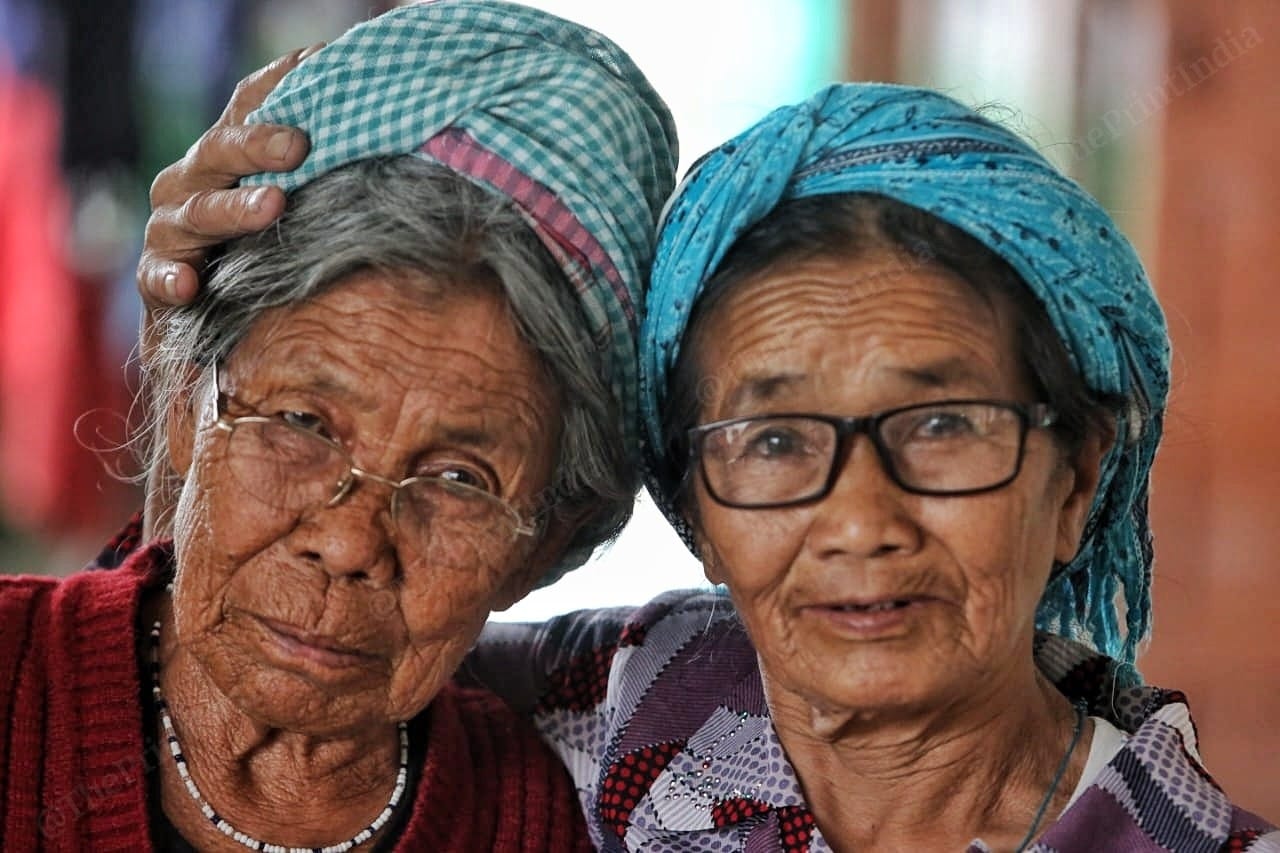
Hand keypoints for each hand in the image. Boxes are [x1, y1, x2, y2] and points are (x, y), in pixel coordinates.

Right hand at [137, 44, 321, 309]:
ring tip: (272, 205)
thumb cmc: (258, 250)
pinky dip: (171, 277)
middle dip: (257, 145)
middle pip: (219, 152)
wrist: (210, 323)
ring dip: (233, 209)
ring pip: (196, 212)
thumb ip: (318, 167)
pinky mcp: (156, 277)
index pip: (245, 107)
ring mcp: (169, 229)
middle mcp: (190, 184)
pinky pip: (158, 275)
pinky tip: (189, 284)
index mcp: (223, 157)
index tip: (315, 66)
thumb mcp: (288, 202)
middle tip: (298, 145)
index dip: (275, 85)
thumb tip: (382, 127)